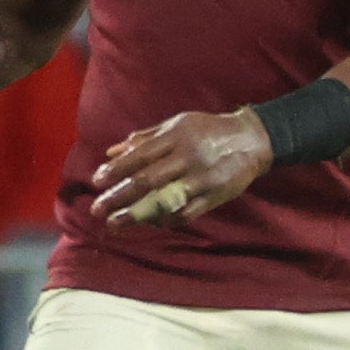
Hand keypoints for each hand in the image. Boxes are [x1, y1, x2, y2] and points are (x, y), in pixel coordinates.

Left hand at [91, 108, 272, 224]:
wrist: (252, 140)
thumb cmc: (207, 131)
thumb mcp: (176, 125)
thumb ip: (144, 139)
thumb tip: (111, 152)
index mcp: (176, 137)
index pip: (140, 155)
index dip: (117, 170)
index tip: (97, 181)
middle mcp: (187, 157)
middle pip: (147, 180)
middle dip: (119, 196)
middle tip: (97, 209)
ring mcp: (202, 179)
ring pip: (165, 199)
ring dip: (137, 213)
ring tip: (115, 223)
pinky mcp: (215, 196)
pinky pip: (186, 212)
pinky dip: (165, 219)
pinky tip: (147, 224)